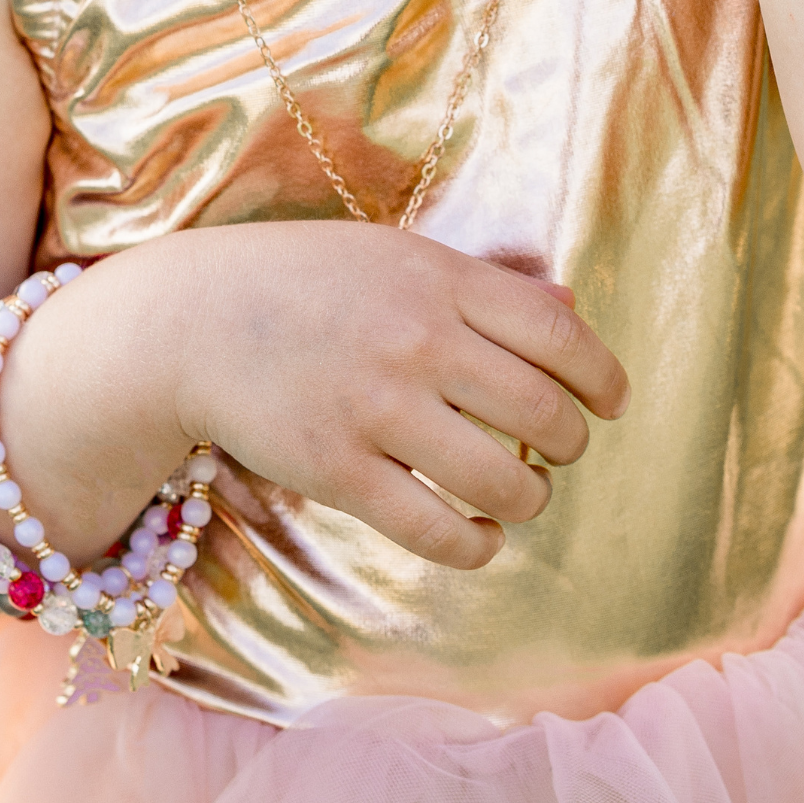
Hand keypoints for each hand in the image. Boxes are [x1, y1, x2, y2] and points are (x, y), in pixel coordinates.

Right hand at [169, 223, 628, 569]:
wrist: (193, 319)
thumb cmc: (307, 283)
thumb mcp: (399, 257)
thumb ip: (485, 287)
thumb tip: (574, 317)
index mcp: (440, 278)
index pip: (560, 335)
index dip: (603, 378)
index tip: (610, 403)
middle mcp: (417, 339)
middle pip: (543, 412)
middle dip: (569, 444)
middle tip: (559, 451)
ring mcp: (376, 407)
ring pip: (501, 481)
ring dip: (528, 499)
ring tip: (517, 494)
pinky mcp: (337, 470)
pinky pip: (435, 530)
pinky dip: (475, 545)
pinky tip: (476, 534)